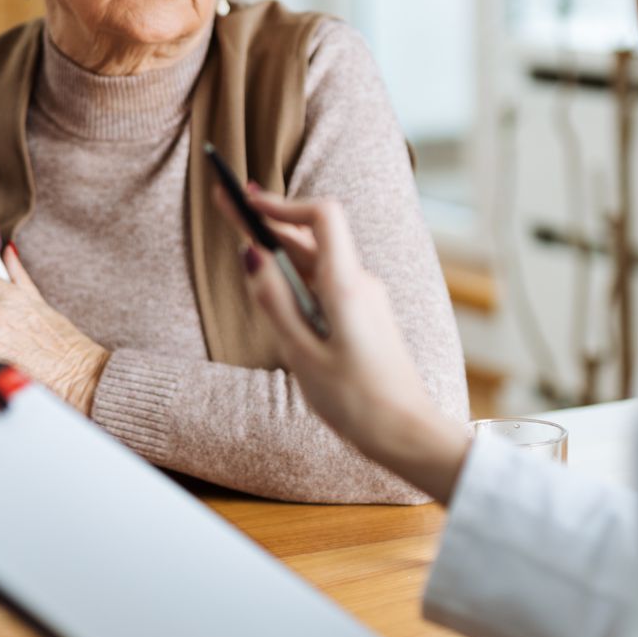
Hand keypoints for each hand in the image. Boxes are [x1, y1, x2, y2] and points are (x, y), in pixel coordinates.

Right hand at [211, 186, 468, 503]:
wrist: (408, 435)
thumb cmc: (357, 402)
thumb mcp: (302, 354)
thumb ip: (275, 302)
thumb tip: (252, 254)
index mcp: (346, 286)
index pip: (321, 217)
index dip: (282, 204)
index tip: (245, 200)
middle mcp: (361, 284)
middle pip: (314, 236)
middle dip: (270, 220)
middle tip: (229, 204)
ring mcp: (366, 301)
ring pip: (319, 262)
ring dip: (283, 249)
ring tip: (246, 236)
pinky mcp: (366, 318)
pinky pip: (328, 285)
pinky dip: (299, 277)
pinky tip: (278, 287)